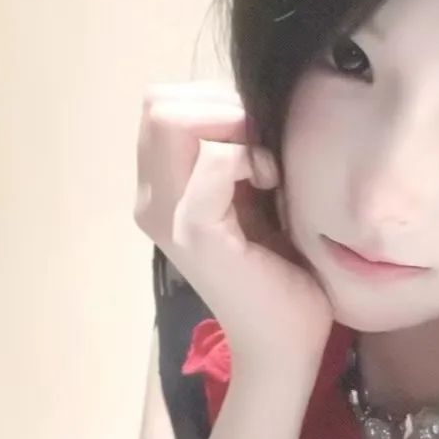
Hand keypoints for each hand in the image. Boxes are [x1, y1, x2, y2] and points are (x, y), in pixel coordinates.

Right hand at [133, 81, 333, 366]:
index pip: (162, 103)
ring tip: (264, 170)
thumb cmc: (282, 269)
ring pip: (171, 120)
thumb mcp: (254, 195)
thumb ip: (237, 149)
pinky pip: (210, 160)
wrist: (288, 340)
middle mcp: (150, 199)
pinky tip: (268, 185)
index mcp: (160, 188)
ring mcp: (166, 216)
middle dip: (222, 109)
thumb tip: (249, 98)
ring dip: (232, 129)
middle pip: (158, 104)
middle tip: (261, 152)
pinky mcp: (195, 233)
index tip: (257, 142)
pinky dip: (246, 158)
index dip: (216, 103)